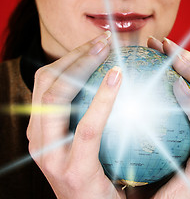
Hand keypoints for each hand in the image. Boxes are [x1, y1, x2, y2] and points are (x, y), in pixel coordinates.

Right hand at [27, 32, 125, 198]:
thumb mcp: (95, 142)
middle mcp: (39, 140)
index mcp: (43, 130)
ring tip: (110, 50)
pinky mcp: (73, 171)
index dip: (70, 57)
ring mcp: (51, 157)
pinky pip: (87, 126)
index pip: (48, 82)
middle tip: (105, 40)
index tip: (99, 43)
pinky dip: (101, 98)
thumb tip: (121, 81)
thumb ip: (96, 115)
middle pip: (47, 82)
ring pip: (56, 97)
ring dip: (82, 66)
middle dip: (75, 55)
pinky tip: (119, 77)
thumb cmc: (104, 177)